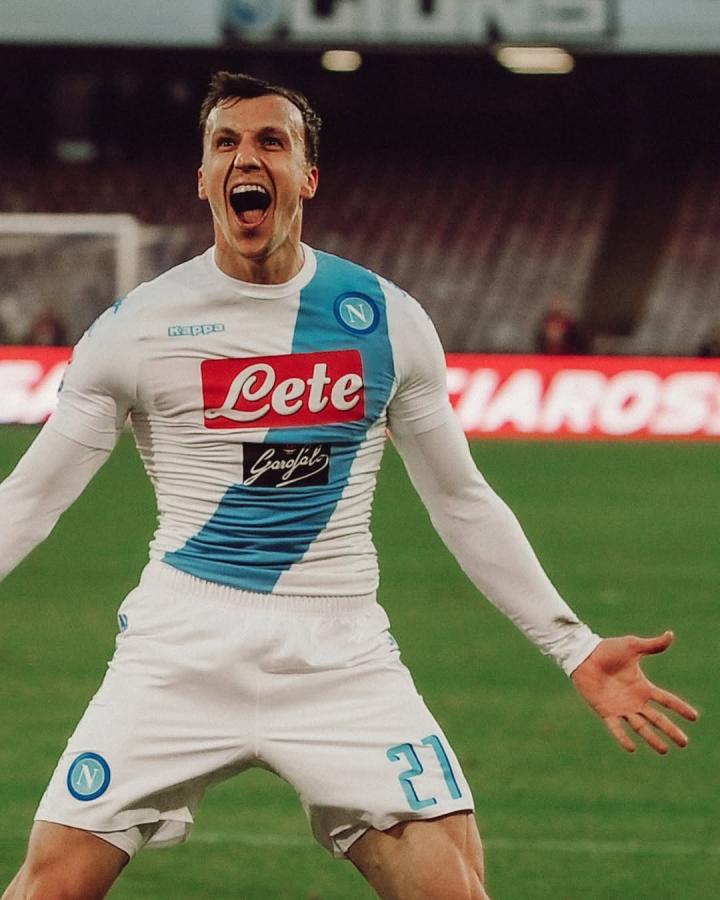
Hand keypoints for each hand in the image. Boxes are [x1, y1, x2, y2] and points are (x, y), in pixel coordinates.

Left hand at [570, 631, 697, 753]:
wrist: (584, 655)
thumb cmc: (607, 650)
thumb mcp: (632, 646)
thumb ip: (652, 645)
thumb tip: (671, 634)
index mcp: (643, 686)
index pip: (666, 700)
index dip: (680, 708)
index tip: (694, 717)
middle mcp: (634, 700)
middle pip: (657, 719)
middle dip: (671, 730)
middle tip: (684, 743)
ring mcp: (621, 707)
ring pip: (640, 727)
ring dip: (652, 738)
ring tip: (664, 751)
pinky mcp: (605, 710)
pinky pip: (615, 727)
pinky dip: (622, 737)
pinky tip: (631, 748)